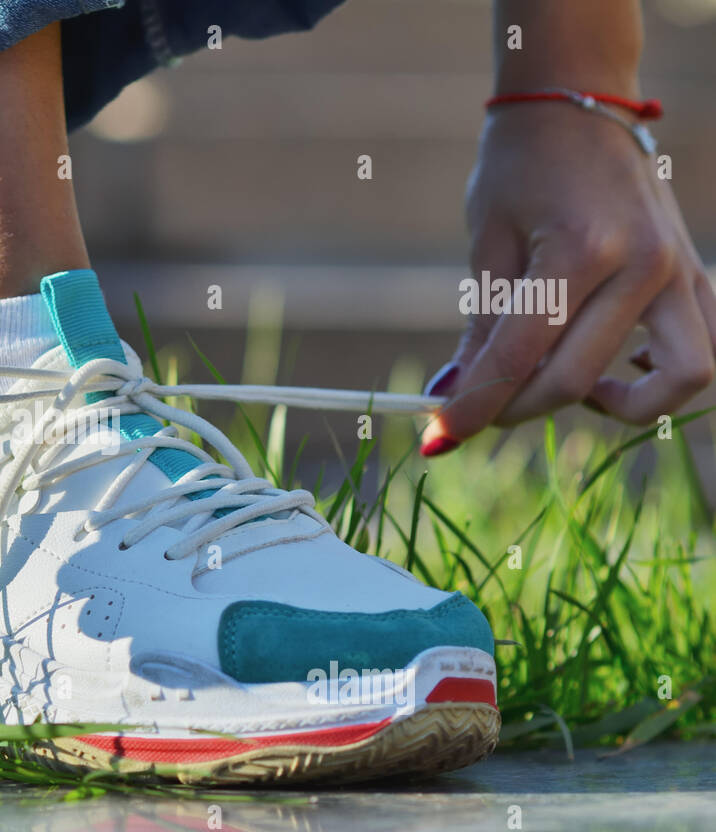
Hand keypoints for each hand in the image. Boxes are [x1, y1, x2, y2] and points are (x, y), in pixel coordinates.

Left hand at [421, 103, 715, 454]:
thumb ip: (480, 325)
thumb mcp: (487, 242)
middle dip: (515, 408)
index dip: (474, 403)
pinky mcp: (694, 274)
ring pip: (677, 377)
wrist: (579, 100)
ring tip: (556, 385)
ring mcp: (680, 270)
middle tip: (476, 410)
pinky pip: (699, 347)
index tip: (438, 434)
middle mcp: (644, 263)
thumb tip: (455, 395)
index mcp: (582, 247)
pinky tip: (609, 367)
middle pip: (577, 378)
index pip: (520, 354)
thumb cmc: (521, 163)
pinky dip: (660, 375)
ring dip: (612, 404)